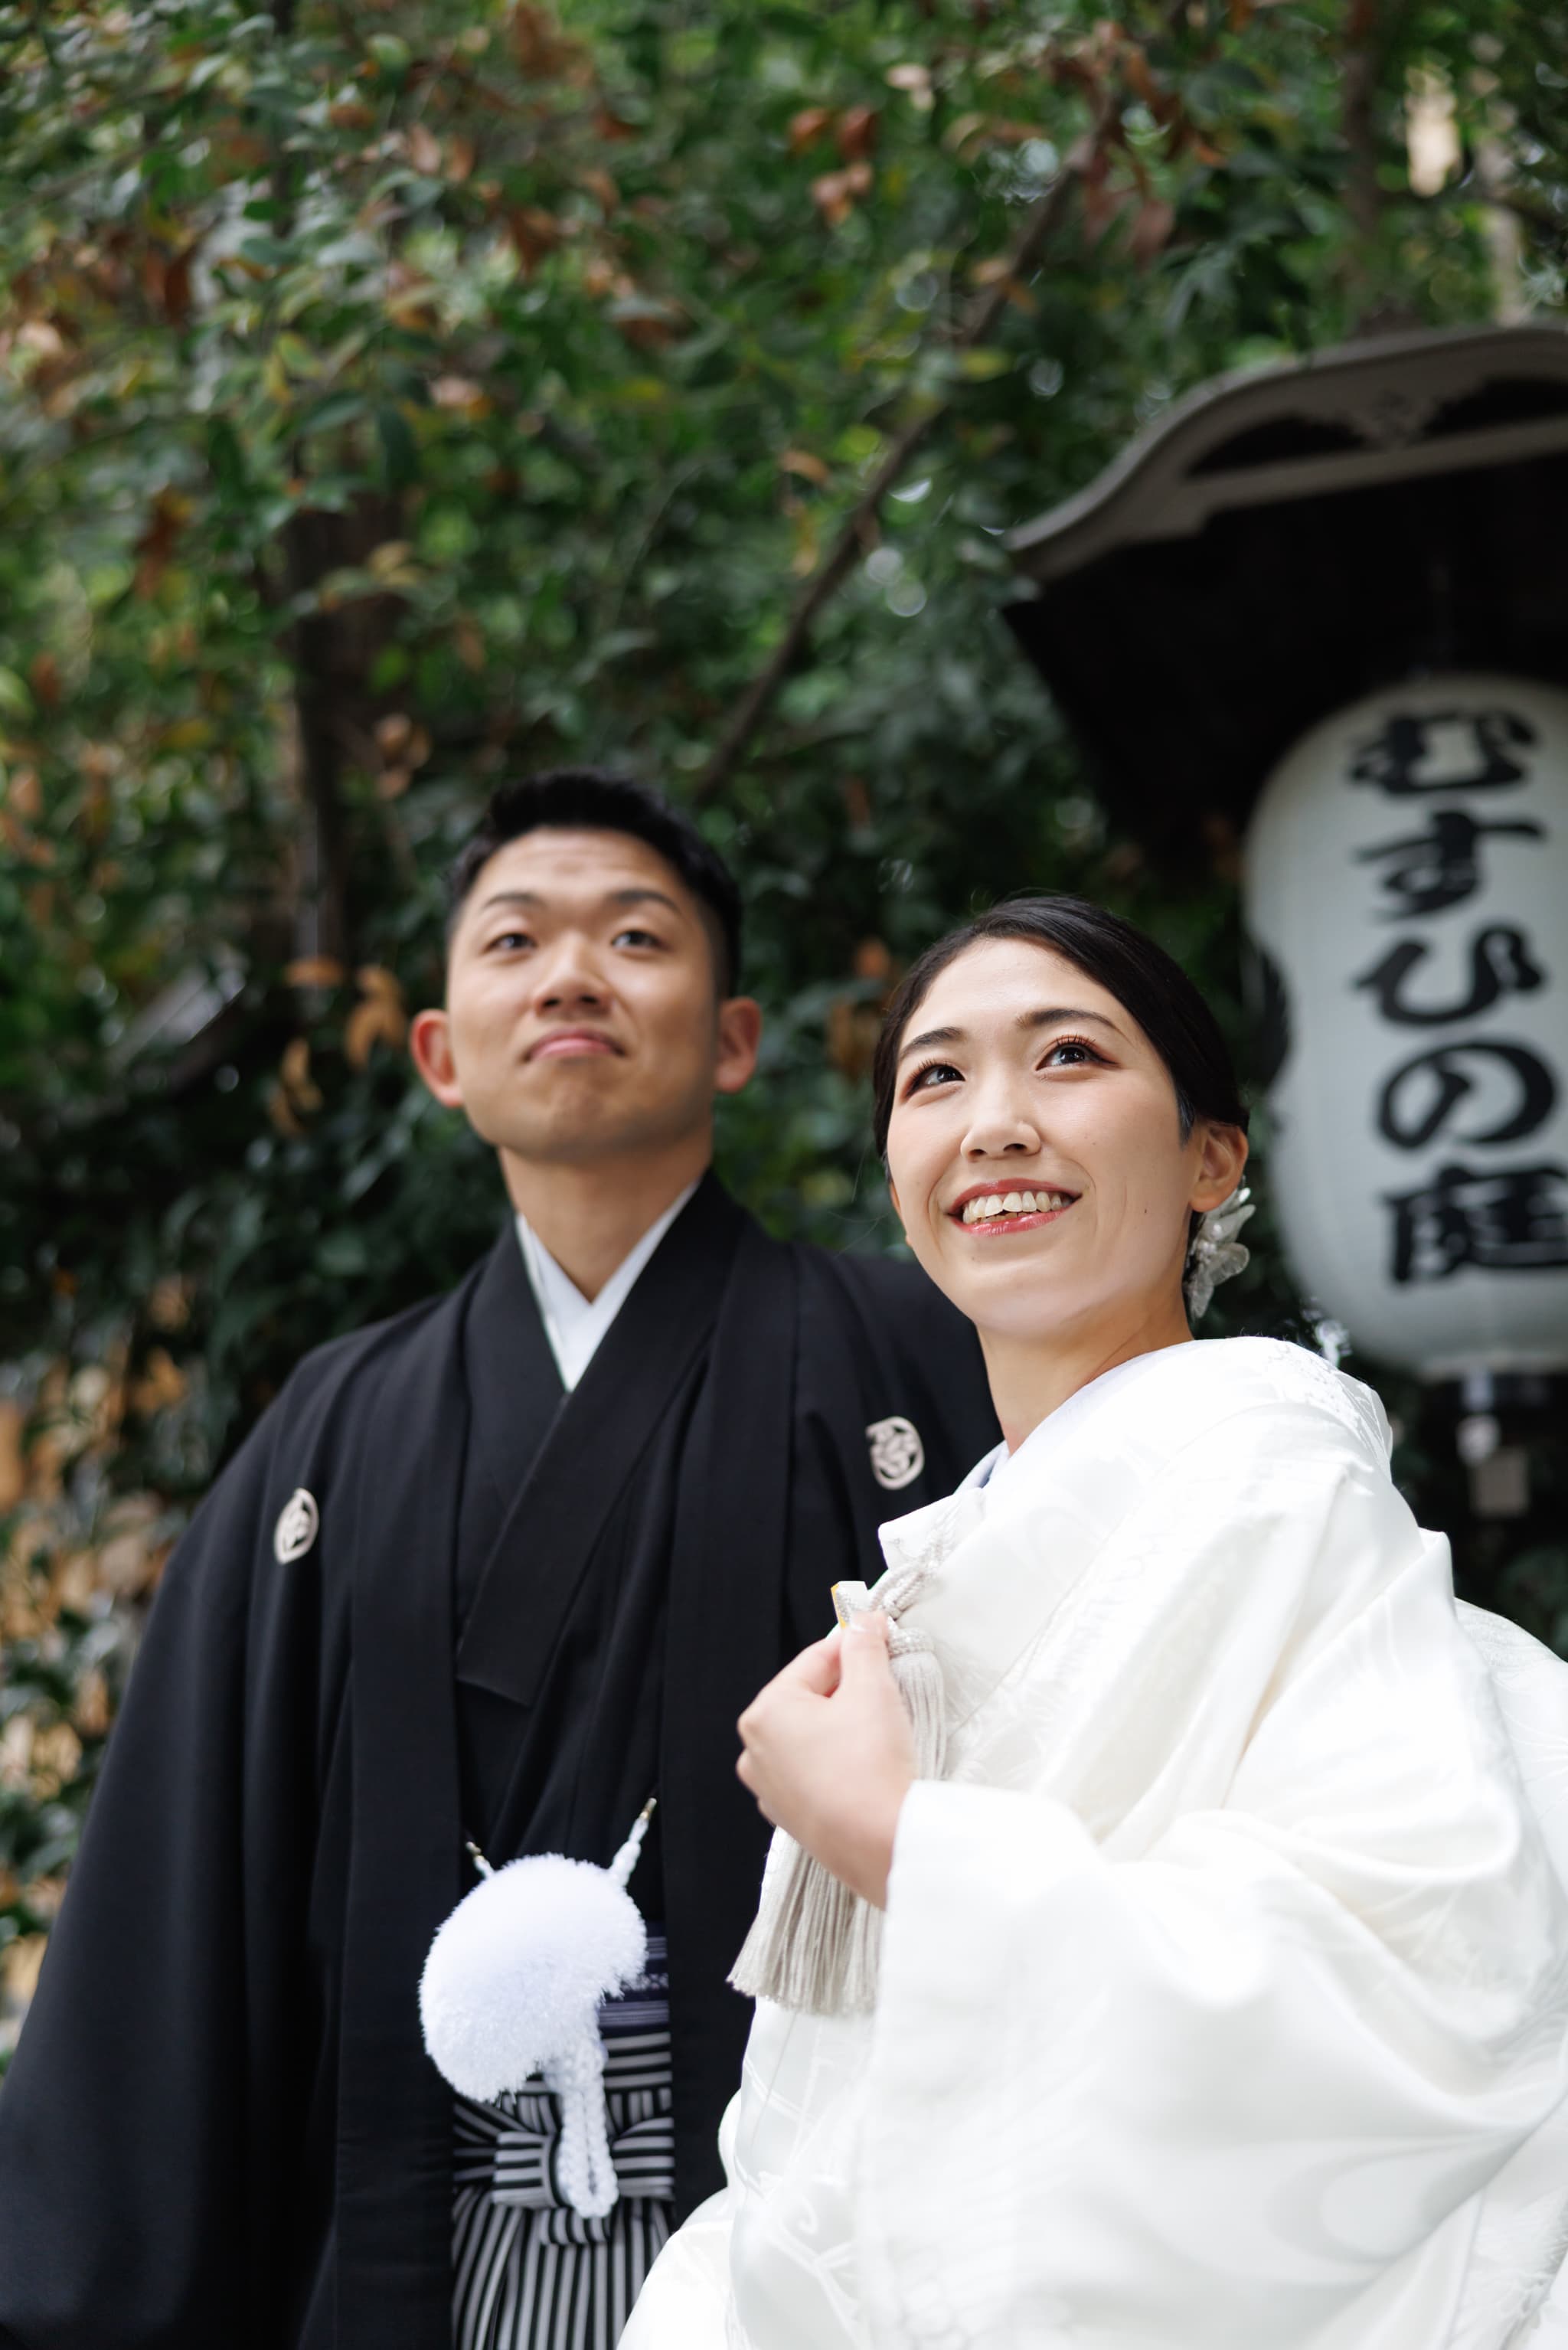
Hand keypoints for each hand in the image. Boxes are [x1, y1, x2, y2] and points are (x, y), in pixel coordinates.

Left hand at [736, 1612, 914, 1908]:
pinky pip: (815, 1772)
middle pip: (810, 1698)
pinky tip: (866, 1767)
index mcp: (765, 1713)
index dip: (854, 1647)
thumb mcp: (872, 1689)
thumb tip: (863, 1621)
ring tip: (879, 1733)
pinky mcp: (792, 1817)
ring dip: (844, 1726)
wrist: (882, 1844)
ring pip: (812, 1736)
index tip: (880, 1639)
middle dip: (849, 1689)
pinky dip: (838, 1762)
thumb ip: (865, 1646)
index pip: (814, 1661)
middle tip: (886, 1691)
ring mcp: (771, 1789)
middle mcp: (755, 1752)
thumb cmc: (870, 1767)